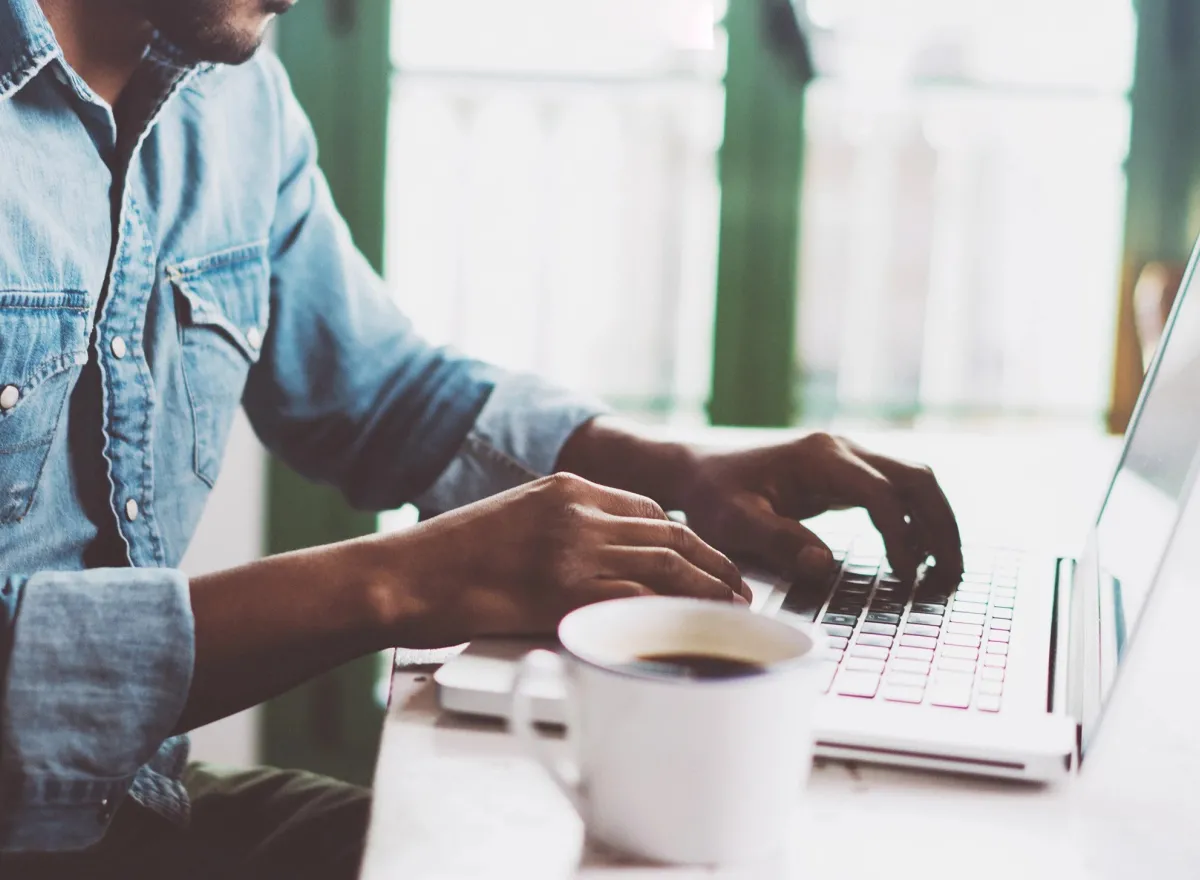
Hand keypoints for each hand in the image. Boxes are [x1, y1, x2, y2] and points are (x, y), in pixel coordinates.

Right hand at [390, 473, 750, 642]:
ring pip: (667, 564)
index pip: (648, 510)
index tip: (705, 561)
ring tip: (734, 610)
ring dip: (710, 589)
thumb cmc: (449, 559)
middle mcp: (579, 511)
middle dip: (714, 563)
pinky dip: (677, 613)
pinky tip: (696, 628)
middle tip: (739, 588)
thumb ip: (561, 530)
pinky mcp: (566, 590)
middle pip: (670, 535)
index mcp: (566, 487)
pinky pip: (639, 598)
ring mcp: (575, 549)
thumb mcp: (514, 520)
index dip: (687, 540)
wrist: (404, 575)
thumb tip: (601, 561)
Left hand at [676, 433, 962, 582]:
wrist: (697, 471)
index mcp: (820, 458)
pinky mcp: (845, 472)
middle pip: (916, 478)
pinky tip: (916, 555)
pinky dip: (915, 519)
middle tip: (952, 575)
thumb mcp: (734, 522)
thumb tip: (825, 566)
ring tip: (945, 570)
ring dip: (936, 521)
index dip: (901, 537)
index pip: (881, 494)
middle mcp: (842, 449)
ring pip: (914, 480)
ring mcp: (847, 457)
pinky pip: (896, 490)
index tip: (907, 577)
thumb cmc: (712, 496)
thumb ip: (778, 541)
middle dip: (941, 525)